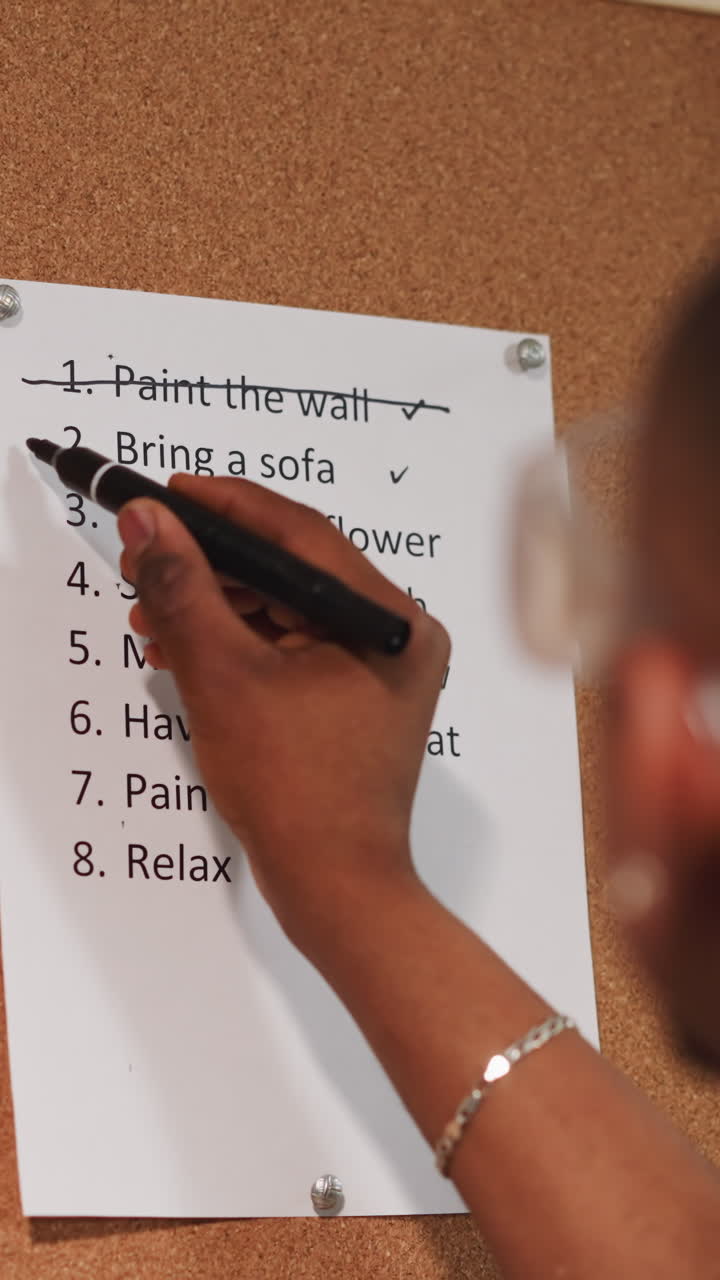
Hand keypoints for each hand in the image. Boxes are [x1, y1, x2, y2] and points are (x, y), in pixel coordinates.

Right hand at [117, 474, 449, 956]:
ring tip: (151, 612)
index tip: (169, 494)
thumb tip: (150, 521)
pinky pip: (295, 647)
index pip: (299, 532)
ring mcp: (381, 668)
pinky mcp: (358, 697)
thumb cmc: (294, 790)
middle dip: (212, 564)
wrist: (335, 887)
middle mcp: (396, 633)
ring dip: (219, 607)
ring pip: (288, 610)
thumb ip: (184, 589)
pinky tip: (185, 649)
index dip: (225, 506)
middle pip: (292, 570)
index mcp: (388, 618)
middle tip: (148, 558)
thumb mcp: (223, 676)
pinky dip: (242, 644)